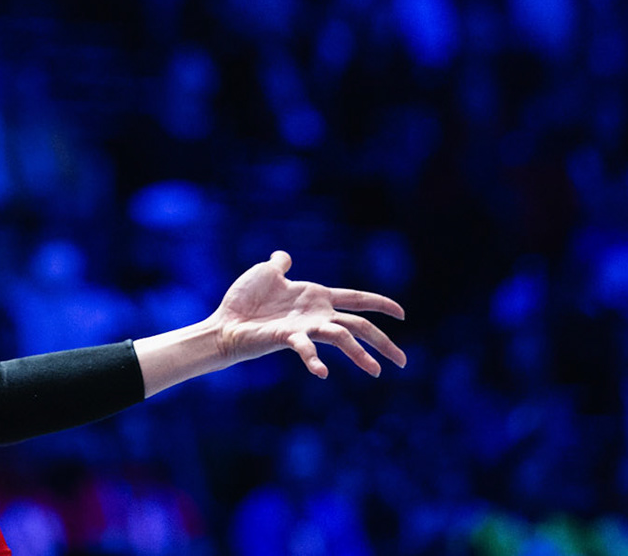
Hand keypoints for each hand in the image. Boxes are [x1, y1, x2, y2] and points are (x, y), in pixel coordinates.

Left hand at [212, 251, 406, 378]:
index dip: (379, 304)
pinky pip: (306, 348)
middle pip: (358, 327)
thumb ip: (279, 265)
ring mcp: (305, 328)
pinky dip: (314, 360)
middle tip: (403, 362)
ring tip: (376, 371)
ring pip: (342, 338)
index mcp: (316, 298)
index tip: (402, 314)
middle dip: (382, 342)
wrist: (224, 322)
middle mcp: (316, 315)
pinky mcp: (288, 338)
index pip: (356, 299)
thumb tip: (283, 255)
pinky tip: (322, 373)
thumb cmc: (243, 300)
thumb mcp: (265, 272)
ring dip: (360, 354)